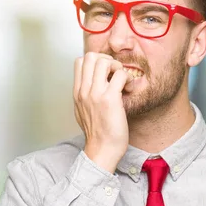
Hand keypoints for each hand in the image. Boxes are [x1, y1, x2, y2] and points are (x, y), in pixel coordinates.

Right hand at [73, 52, 133, 172]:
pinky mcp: (110, 99)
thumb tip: (91, 85)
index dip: (96, 61)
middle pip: (91, 56)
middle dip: (106, 59)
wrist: (102, 149)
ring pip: (104, 61)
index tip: (106, 72)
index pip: (80, 61)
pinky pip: (120, 75)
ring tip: (121, 79)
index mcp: (77, 92)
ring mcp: (96, 94)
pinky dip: (127, 78)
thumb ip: (85, 96)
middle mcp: (84, 91)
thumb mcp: (83, 111)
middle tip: (115, 72)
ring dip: (117, 66)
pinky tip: (128, 88)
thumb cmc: (97, 133)